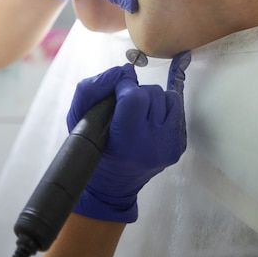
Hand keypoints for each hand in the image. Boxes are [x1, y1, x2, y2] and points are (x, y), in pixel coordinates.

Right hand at [67, 62, 186, 222]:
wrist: (112, 185)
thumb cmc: (93, 149)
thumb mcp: (78, 118)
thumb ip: (93, 89)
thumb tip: (124, 71)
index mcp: (128, 142)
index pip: (135, 97)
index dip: (125, 86)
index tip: (118, 89)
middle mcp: (154, 146)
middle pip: (152, 94)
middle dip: (138, 93)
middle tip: (125, 105)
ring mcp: (170, 146)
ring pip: (169, 98)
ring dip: (153, 99)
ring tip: (139, 111)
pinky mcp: (179, 145)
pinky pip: (177, 109)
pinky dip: (164, 105)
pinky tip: (159, 101)